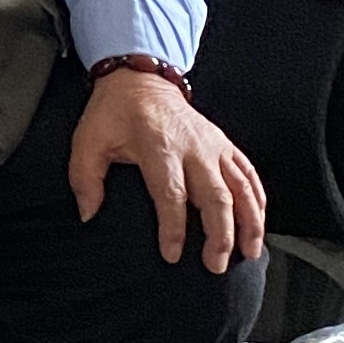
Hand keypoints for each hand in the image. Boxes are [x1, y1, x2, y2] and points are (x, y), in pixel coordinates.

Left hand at [71, 70, 267, 273]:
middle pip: (216, 196)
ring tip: (248, 252)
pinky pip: (248, 173)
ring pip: (241, 187)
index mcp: (159, 147)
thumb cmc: (115, 111)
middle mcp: (193, 147)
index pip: (171, 194)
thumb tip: (88, 214)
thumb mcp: (88, 140)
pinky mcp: (224, 143)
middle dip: (220, 234)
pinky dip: (258, 199)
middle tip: (215, 264)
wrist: (140, 78)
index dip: (174, 227)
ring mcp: (213, 145)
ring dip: (249, 222)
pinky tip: (258, 222)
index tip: (173, 254)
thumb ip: (85, 179)